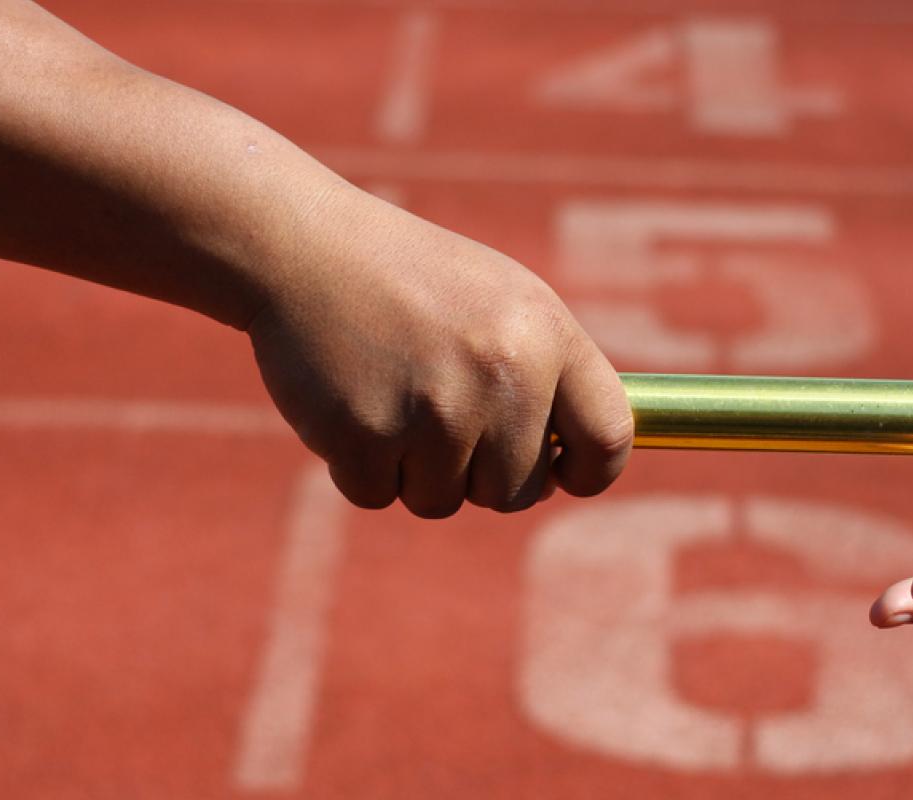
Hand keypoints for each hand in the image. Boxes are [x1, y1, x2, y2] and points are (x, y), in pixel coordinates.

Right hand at [246, 186, 632, 517]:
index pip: (608, 437)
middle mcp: (502, 375)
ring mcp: (434, 411)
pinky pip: (377, 495)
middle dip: (477, 471)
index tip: (562, 473)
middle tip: (437, 409)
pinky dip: (359, 465)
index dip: (587, 471)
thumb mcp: (502, 302)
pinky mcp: (366, 437)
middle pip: (516, 492)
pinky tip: (349, 401)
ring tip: (390, 392)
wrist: (304, 248)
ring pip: (441, 500)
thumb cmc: (411, 280)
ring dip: (412, 468)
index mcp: (547, 336)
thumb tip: (572, 470)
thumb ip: (547, 376)